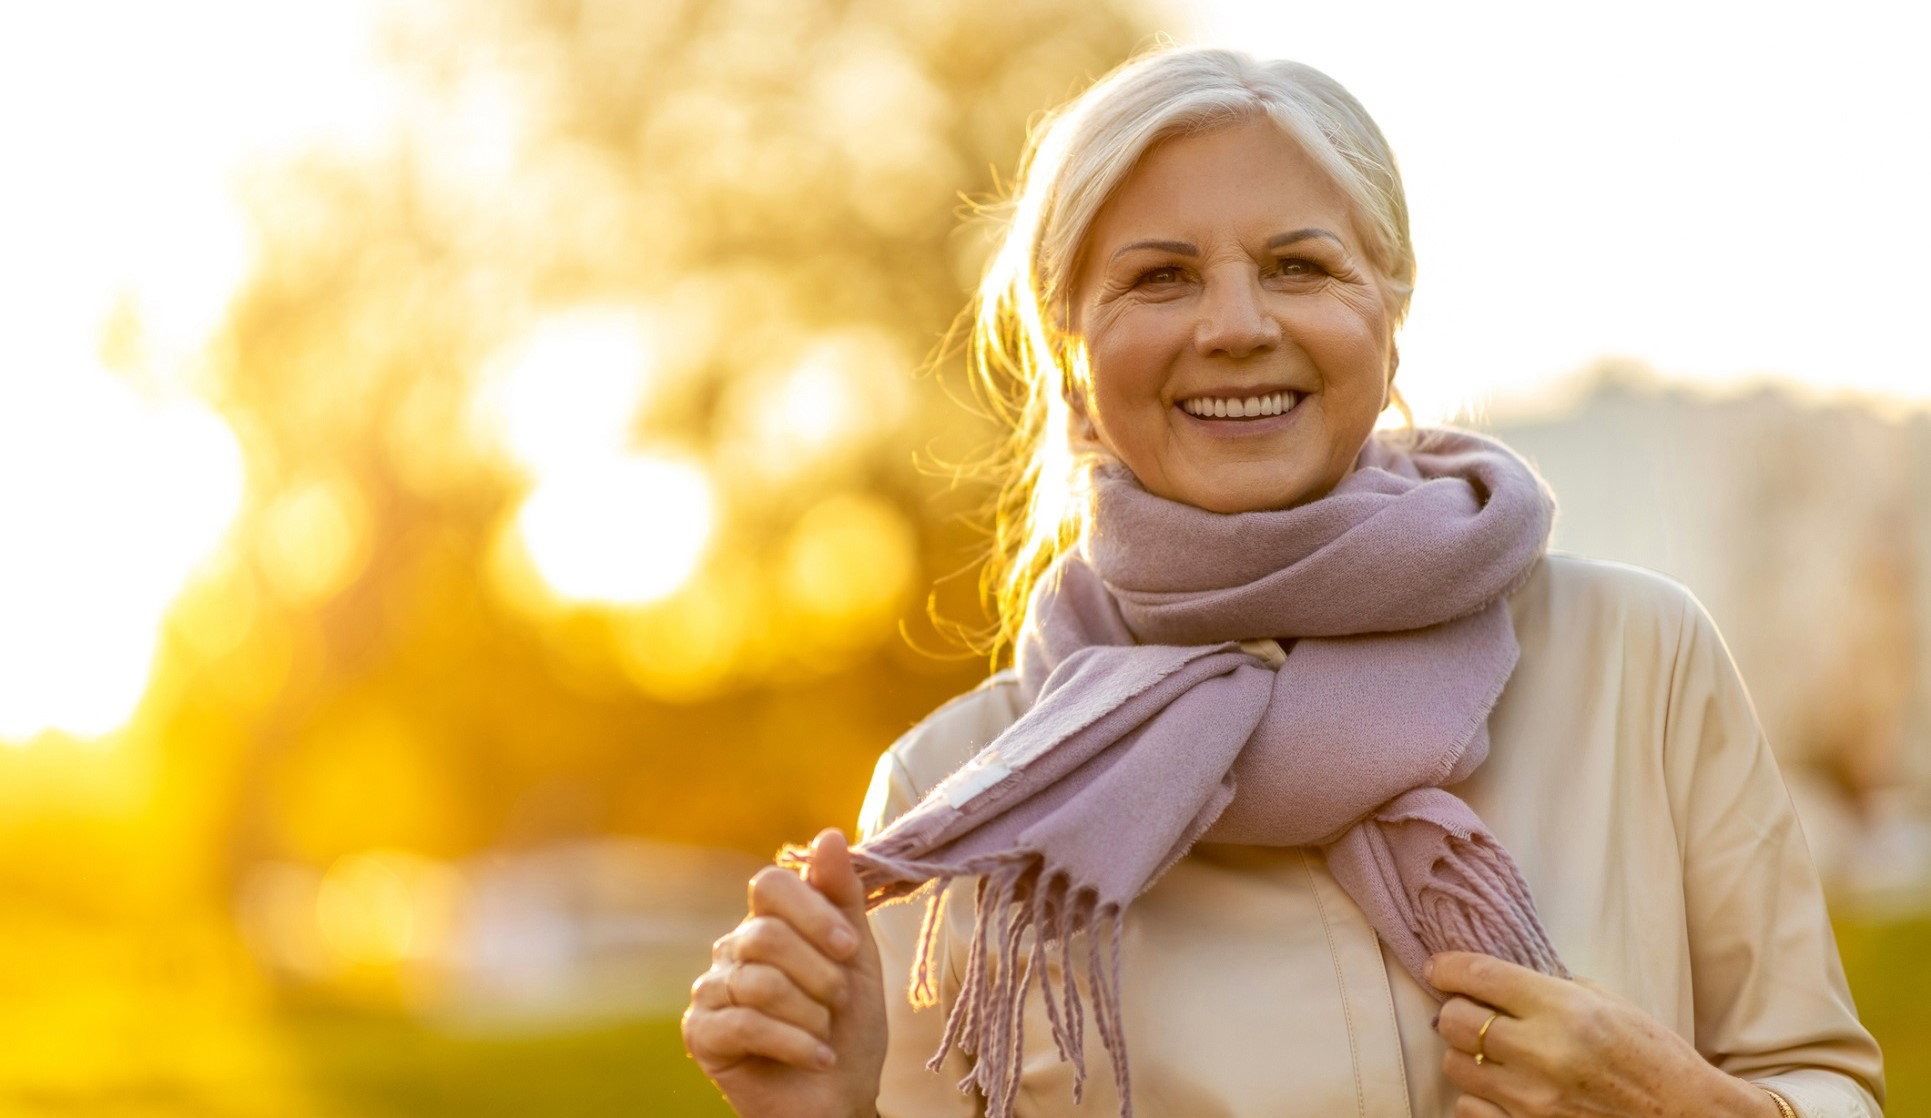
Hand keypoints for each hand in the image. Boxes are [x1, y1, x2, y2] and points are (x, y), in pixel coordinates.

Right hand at [683, 829, 887, 1117]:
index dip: (813, 912)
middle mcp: (732, 949)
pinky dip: (794, 1044)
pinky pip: (744, 1024)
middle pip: (766, 935)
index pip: (770, 883)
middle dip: (819, 974)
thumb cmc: (848, 1028)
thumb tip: (829, 834)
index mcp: (768, 922)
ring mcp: (712, 990)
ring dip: (811, 1016)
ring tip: (824, 1034)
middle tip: (839, 1002)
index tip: (848, 948)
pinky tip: (817, 1059)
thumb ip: (843, 897)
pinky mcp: (701, 1033)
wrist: (840, 1098)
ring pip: (759, 983)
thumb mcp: (858, 958)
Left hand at [1427, 952, 1775, 1116]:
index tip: (1438, 968)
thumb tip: (1498, 978)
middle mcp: (1543, 1053)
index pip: (1479, 976)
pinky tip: (1503, 1088)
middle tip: (1473, 1012)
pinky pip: (1468, 1108)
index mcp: (1565, 1010)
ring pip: (1455, 1066)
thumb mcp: (1609, 1005)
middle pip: (1454, 1021)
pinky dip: (1478, 1097)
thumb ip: (1551, 988)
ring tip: (1494, 1053)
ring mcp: (1532, 1100)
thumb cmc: (1654, 1059)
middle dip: (1457, 1011)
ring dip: (1467, 1055)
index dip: (1448, 967)